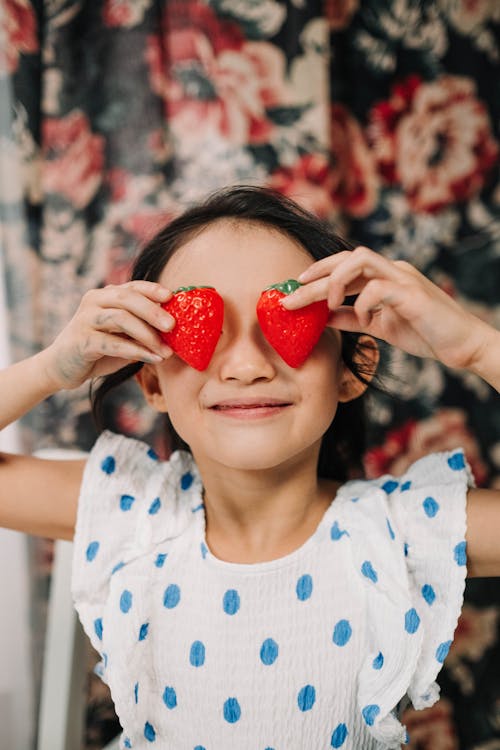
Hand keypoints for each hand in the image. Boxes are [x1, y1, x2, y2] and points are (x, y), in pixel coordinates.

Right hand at [41, 281, 174, 389]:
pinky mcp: (81, 341)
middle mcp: (94, 302)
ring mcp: (85, 320)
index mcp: (105, 296)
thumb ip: (143, 329)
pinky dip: (135, 351)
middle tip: (172, 326)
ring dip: (147, 335)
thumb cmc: (99, 349)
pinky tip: (152, 359)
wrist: (62, 368)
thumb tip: (175, 332)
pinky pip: (112, 343)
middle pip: (127, 299)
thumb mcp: (124, 337)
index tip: (171, 297)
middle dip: (152, 311)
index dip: (152, 289)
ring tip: (166, 351)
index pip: (132, 287)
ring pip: (120, 319)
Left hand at [282, 246, 494, 372]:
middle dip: (314, 278)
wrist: (463, 345)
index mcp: (383, 275)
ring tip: (329, 304)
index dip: (317, 272)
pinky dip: (364, 304)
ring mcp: (404, 279)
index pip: (344, 264)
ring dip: (337, 280)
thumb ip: (352, 318)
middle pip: (345, 260)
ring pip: (361, 260)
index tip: (293, 288)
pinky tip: (365, 322)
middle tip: (290, 299)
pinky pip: (379, 288)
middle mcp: (392, 270)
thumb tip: (322, 317)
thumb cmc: (424, 332)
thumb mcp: (379, 326)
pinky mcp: (413, 294)